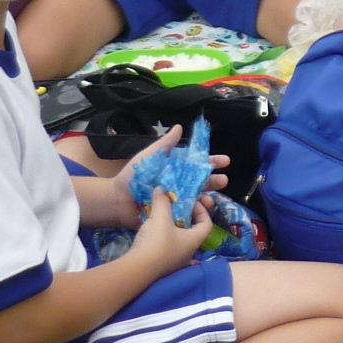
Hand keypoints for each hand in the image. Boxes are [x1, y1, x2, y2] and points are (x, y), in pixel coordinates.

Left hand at [114, 124, 229, 227]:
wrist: (117, 200)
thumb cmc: (132, 177)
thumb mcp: (149, 157)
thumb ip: (164, 144)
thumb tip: (180, 127)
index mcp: (175, 170)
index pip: (197, 165)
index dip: (211, 162)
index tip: (225, 161)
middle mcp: (178, 185)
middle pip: (201, 182)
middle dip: (214, 181)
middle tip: (224, 180)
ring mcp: (176, 201)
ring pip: (196, 199)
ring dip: (206, 198)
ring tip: (210, 199)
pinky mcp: (171, 215)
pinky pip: (187, 214)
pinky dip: (195, 213)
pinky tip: (200, 212)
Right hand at [131, 189, 216, 272]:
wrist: (137, 270)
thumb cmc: (156, 242)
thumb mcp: (160, 218)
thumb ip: (162, 201)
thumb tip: (161, 189)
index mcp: (193, 241)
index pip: (207, 224)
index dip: (202, 211)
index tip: (192, 202)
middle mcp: (188, 253)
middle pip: (192, 232)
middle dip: (185, 218)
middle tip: (176, 208)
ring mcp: (175, 261)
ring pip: (178, 240)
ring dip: (172, 228)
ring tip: (162, 217)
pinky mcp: (161, 265)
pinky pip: (166, 248)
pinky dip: (162, 237)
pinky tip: (151, 231)